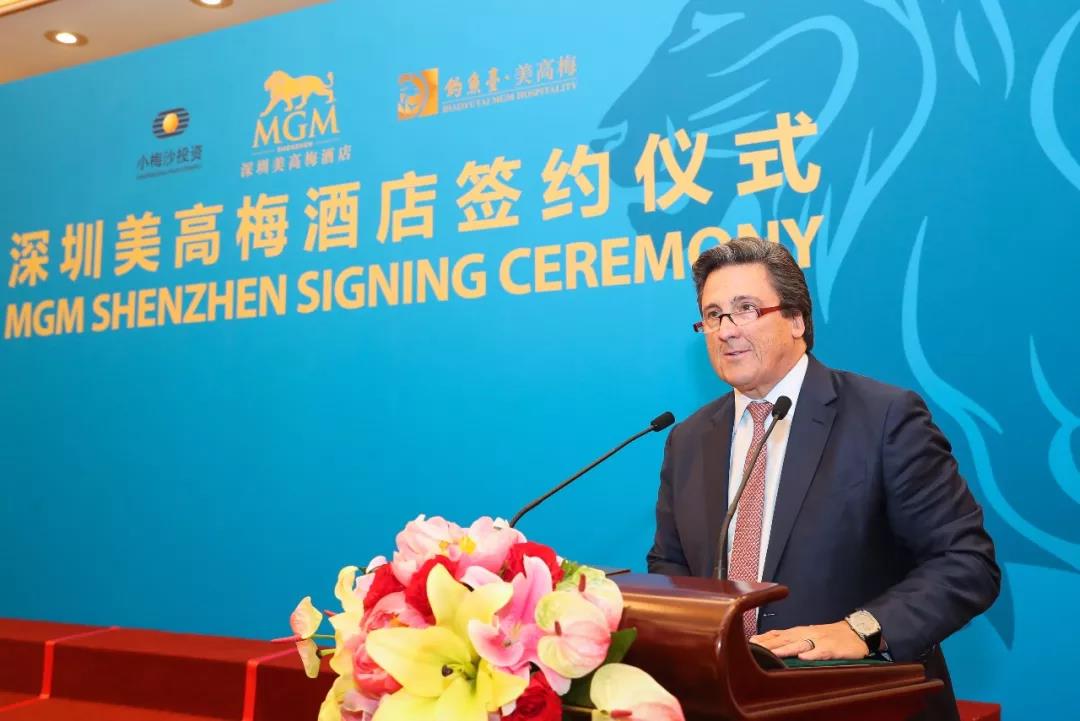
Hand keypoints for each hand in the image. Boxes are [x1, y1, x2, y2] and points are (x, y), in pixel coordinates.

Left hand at [750, 621, 869, 660]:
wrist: (856, 631)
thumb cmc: (830, 635)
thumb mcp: (809, 634)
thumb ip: (791, 639)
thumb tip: (770, 644)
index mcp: (800, 632)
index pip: (778, 634)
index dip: (764, 638)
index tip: (749, 642)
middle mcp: (806, 634)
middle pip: (784, 639)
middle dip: (769, 644)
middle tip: (753, 648)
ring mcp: (819, 641)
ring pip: (800, 644)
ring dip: (785, 648)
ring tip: (772, 653)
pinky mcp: (832, 648)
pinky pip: (821, 652)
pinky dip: (812, 654)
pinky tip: (803, 657)